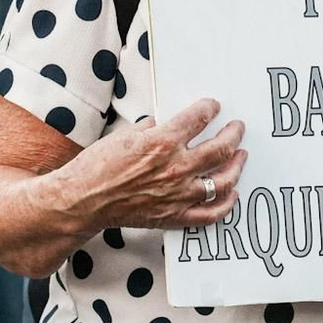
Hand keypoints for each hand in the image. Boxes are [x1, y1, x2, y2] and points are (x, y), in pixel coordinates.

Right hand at [47, 99, 246, 231]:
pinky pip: (210, 214)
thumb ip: (152, 128)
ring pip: (223, 181)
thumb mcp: (125, 135)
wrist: (82, 201)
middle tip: (237, 128)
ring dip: (237, 166)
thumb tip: (166, 123)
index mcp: (163, 142)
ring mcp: (178, 195)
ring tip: (241, 156)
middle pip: (220, 148)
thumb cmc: (97, 167)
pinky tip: (233, 195)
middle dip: (234, 134)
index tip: (214, 107)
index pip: (199, 118)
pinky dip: (227, 205)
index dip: (210, 109)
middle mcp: (176, 168)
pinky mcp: (174, 216)